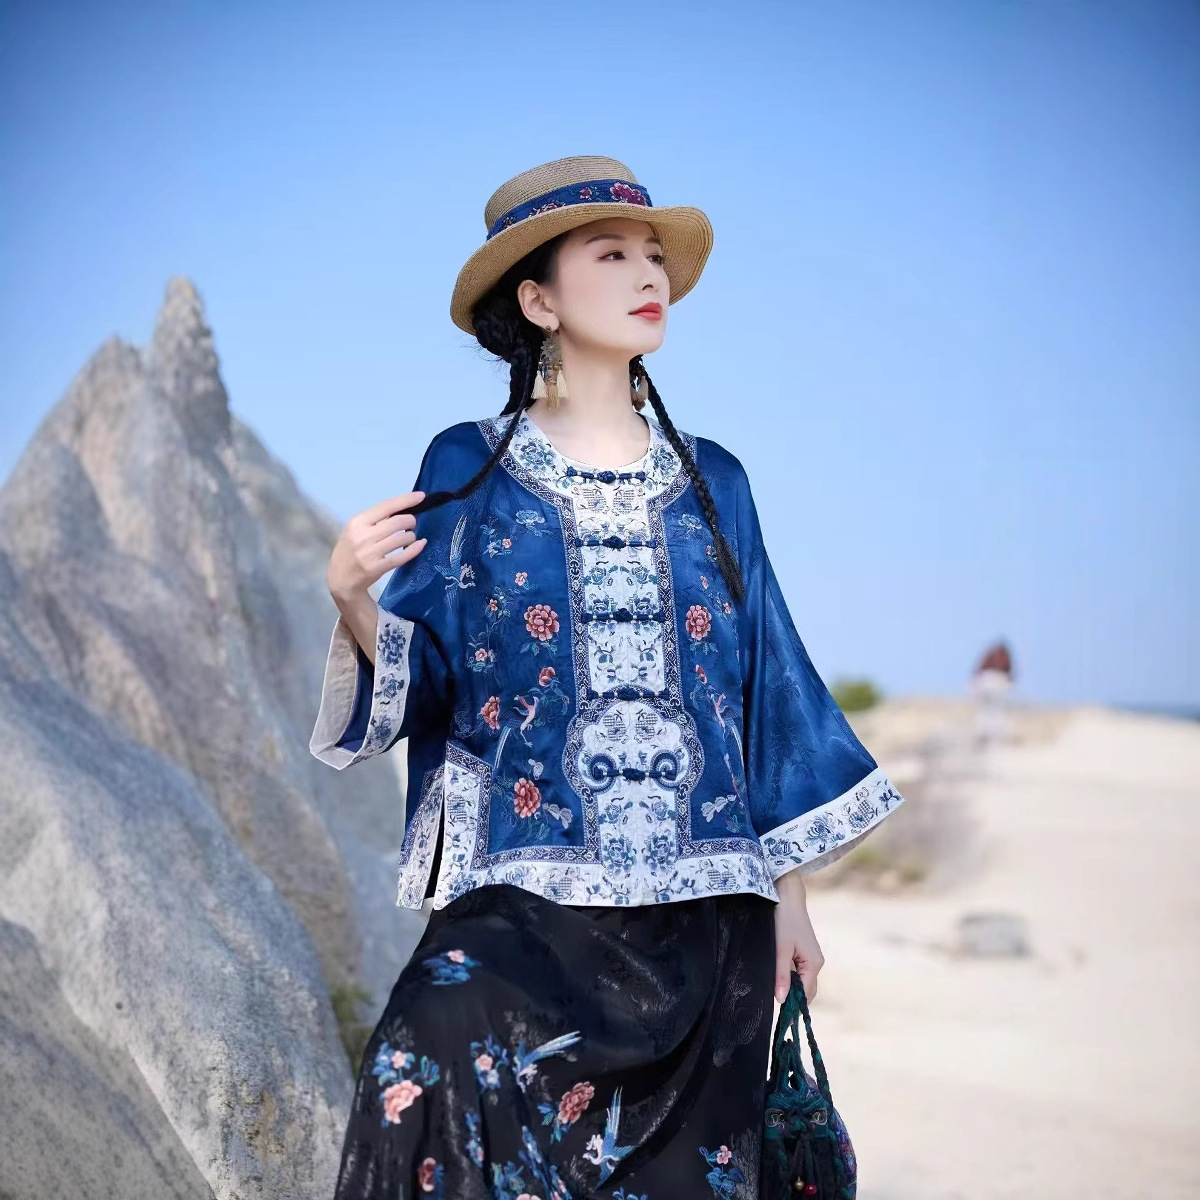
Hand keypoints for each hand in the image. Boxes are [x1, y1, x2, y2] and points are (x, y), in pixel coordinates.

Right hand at [327, 490, 426, 601]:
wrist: (341, 578)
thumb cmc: (351, 549)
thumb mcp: (356, 529)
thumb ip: (376, 519)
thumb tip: (403, 508)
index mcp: (357, 521)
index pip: (386, 506)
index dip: (406, 500)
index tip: (421, 496)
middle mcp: (362, 536)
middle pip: (398, 522)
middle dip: (410, 521)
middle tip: (412, 524)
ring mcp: (369, 553)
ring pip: (402, 538)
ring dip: (411, 536)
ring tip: (409, 537)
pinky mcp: (377, 568)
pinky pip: (402, 556)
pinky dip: (415, 549)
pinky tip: (420, 544)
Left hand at [773, 870, 824, 1003]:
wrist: (786, 895)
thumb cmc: (783, 920)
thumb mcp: (780, 950)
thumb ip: (780, 975)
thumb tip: (782, 1001)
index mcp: (814, 964)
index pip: (807, 995)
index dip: (794, 1007)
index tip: (780, 1018)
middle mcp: (816, 962)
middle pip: (806, 991)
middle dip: (793, 1000)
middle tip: (774, 1006)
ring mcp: (810, 957)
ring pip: (802, 981)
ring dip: (790, 988)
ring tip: (773, 992)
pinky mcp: (803, 951)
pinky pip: (798, 971)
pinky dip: (789, 978)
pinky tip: (776, 977)